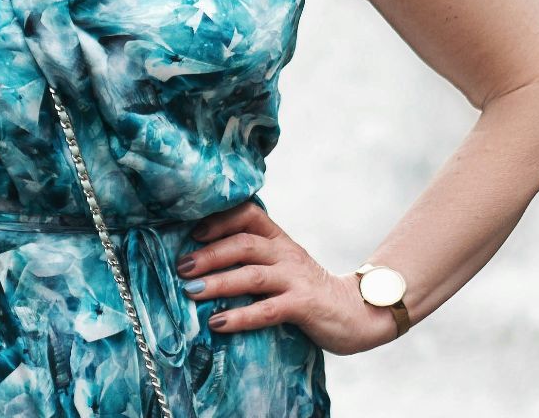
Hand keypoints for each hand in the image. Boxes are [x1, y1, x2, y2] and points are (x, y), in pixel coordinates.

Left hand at [177, 200, 399, 355]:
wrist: (357, 312)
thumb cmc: (308, 290)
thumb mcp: (282, 266)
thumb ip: (253, 260)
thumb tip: (202, 263)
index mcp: (279, 240)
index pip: (249, 214)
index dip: (220, 219)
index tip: (193, 233)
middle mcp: (286, 254)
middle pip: (243, 243)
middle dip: (209, 254)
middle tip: (182, 268)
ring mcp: (296, 279)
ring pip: (251, 274)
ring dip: (217, 282)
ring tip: (190, 292)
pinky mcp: (304, 305)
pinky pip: (267, 310)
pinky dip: (239, 316)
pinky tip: (217, 324)